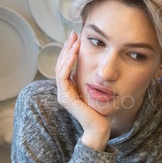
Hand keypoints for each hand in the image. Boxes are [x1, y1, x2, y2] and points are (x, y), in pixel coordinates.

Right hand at [55, 31, 110, 149]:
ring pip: (60, 68)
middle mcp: (63, 91)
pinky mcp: (65, 98)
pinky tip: (74, 54)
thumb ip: (91, 80)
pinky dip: (67, 64)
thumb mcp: (96, 90)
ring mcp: (63, 95)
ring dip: (67, 53)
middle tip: (73, 34)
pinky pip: (63, 77)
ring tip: (74, 42)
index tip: (76, 38)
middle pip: (61, 64)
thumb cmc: (101, 111)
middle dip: (67, 48)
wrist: (100, 128)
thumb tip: (96, 66)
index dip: (70, 51)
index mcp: (69, 89)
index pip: (66, 66)